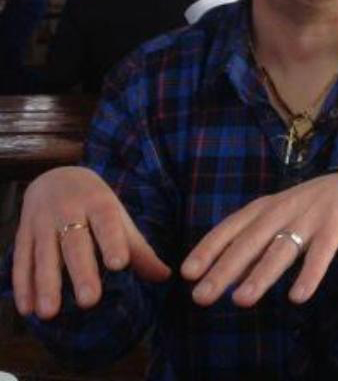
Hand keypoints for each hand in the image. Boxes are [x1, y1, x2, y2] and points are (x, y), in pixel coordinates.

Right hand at [12, 166, 170, 319]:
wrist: (55, 175)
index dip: (112, 242)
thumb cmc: (95, 203)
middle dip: (81, 272)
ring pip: (44, 255)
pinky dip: (23, 285)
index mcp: (99, 203)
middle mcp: (69, 210)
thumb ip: (137, 247)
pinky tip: (27, 309)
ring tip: (50, 313)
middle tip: (90, 301)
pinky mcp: (23, 233)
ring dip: (46, 285)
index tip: (119, 265)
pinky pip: (21, 260)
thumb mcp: (118, 216)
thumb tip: (164, 276)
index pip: (107, 223)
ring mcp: (42, 222)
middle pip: (75, 243)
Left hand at [180, 172, 337, 307]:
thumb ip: (250, 247)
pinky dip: (309, 275)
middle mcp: (281, 212)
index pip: (230, 228)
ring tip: (241, 300)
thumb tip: (221, 278)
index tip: (188, 273)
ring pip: (281, 249)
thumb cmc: (301, 210)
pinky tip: (298, 297)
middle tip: (202, 296)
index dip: (208, 249)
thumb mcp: (272, 220)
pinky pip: (320, 255)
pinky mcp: (333, 230)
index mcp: (262, 209)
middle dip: (225, 269)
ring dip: (260, 275)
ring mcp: (308, 220)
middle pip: (250, 242)